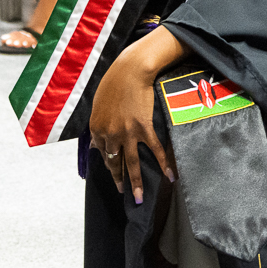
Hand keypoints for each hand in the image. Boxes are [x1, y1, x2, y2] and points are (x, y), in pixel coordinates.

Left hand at [88, 28, 181, 203]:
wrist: (130, 70)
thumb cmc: (114, 81)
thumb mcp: (99, 103)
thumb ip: (99, 123)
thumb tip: (97, 140)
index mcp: (97, 128)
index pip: (102, 151)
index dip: (108, 162)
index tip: (113, 171)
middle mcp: (110, 134)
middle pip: (114, 162)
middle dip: (119, 180)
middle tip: (123, 193)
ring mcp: (127, 133)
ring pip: (131, 163)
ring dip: (136, 182)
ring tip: (139, 197)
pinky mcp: (144, 128)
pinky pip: (154, 150)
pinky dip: (163, 163)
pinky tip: (169, 176)